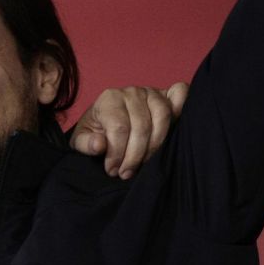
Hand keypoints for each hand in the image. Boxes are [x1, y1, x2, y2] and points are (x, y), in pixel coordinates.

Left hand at [70, 82, 187, 178]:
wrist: (106, 120)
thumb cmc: (95, 132)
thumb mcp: (81, 140)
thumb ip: (86, 144)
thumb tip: (99, 145)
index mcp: (109, 99)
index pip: (119, 128)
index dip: (117, 153)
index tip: (114, 170)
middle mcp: (131, 92)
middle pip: (142, 126)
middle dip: (135, 155)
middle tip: (128, 172)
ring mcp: (151, 92)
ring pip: (162, 116)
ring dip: (157, 144)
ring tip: (145, 163)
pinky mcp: (167, 94)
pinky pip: (180, 93)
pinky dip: (182, 105)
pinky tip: (177, 125)